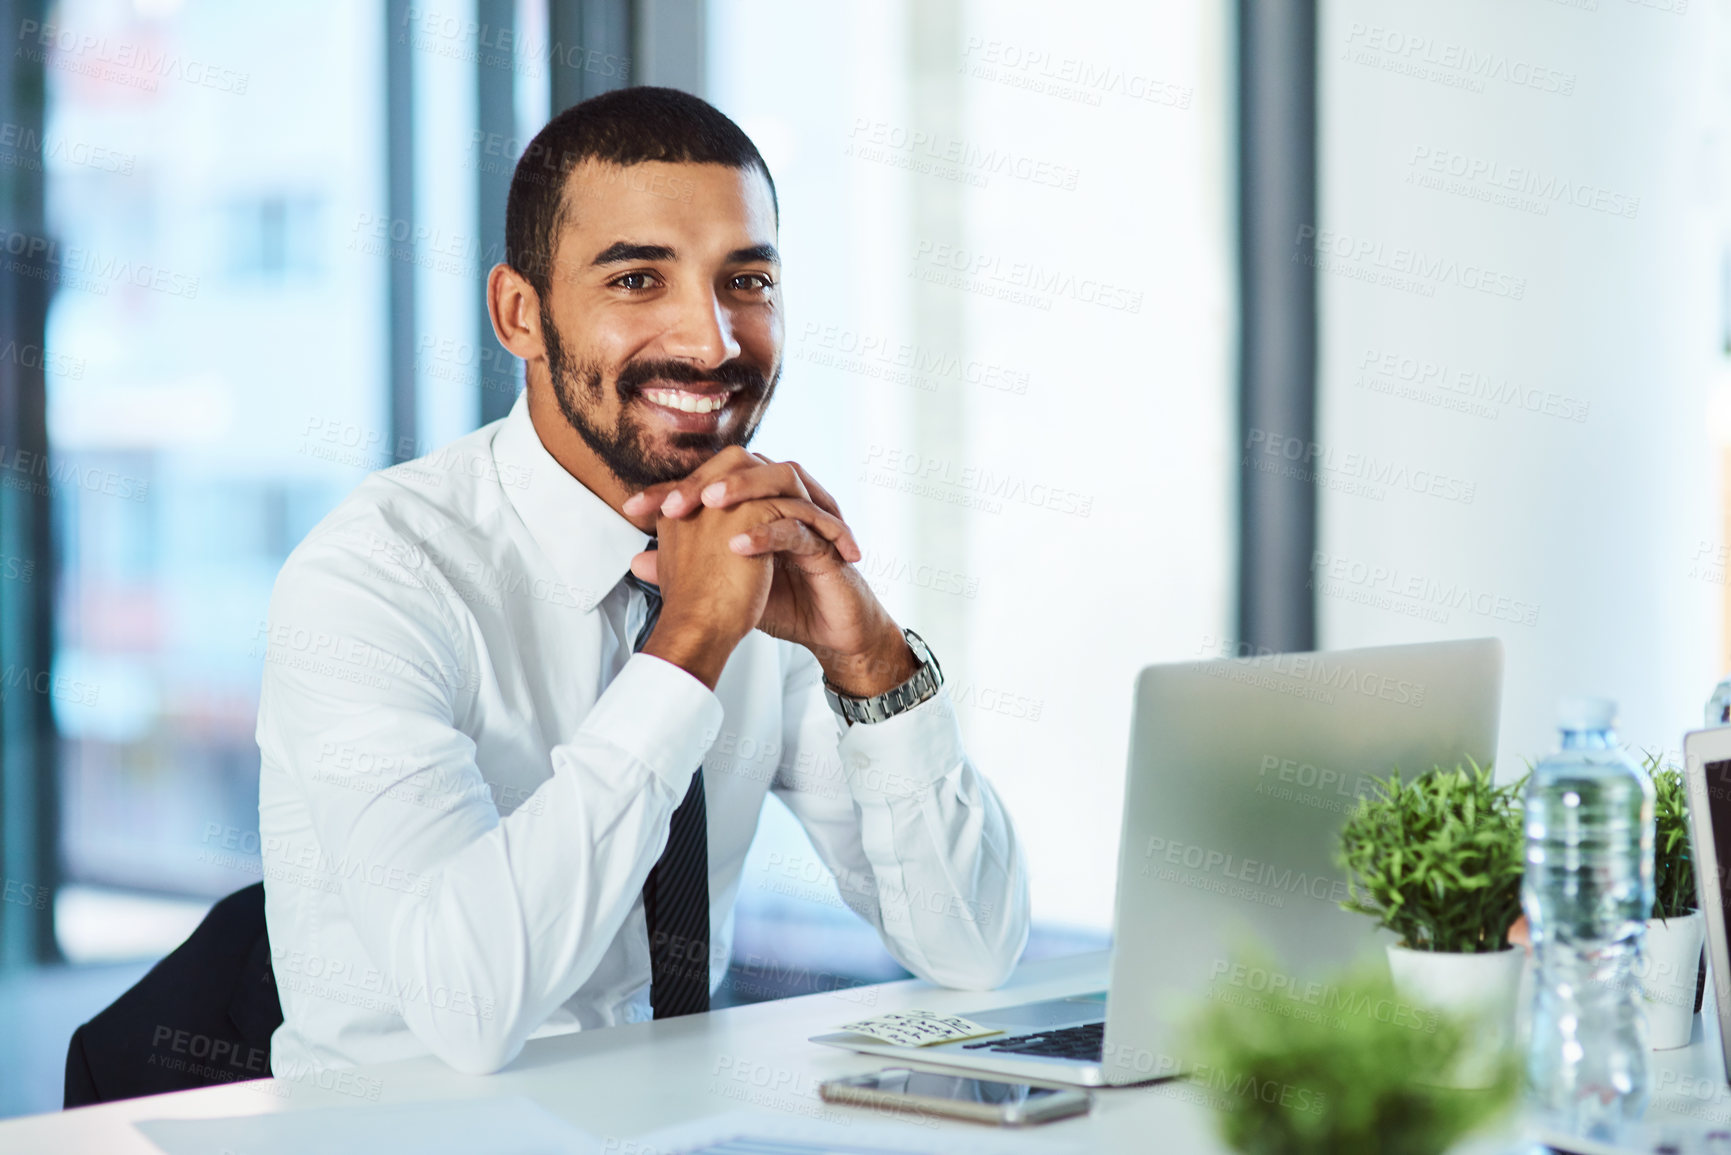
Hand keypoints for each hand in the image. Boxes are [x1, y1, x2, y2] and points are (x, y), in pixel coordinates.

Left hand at [624, 450, 916, 696]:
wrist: (830, 631)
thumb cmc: (785, 600)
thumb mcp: (726, 584)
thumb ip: (686, 569)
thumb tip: (637, 562)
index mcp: (758, 502)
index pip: (712, 481)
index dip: (672, 491)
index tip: (633, 509)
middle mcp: (784, 499)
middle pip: (745, 465)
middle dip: (705, 480)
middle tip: (671, 504)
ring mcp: (811, 514)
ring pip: (780, 478)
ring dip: (743, 488)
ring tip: (709, 504)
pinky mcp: (830, 541)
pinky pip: (800, 526)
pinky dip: (769, 532)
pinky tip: (739, 546)